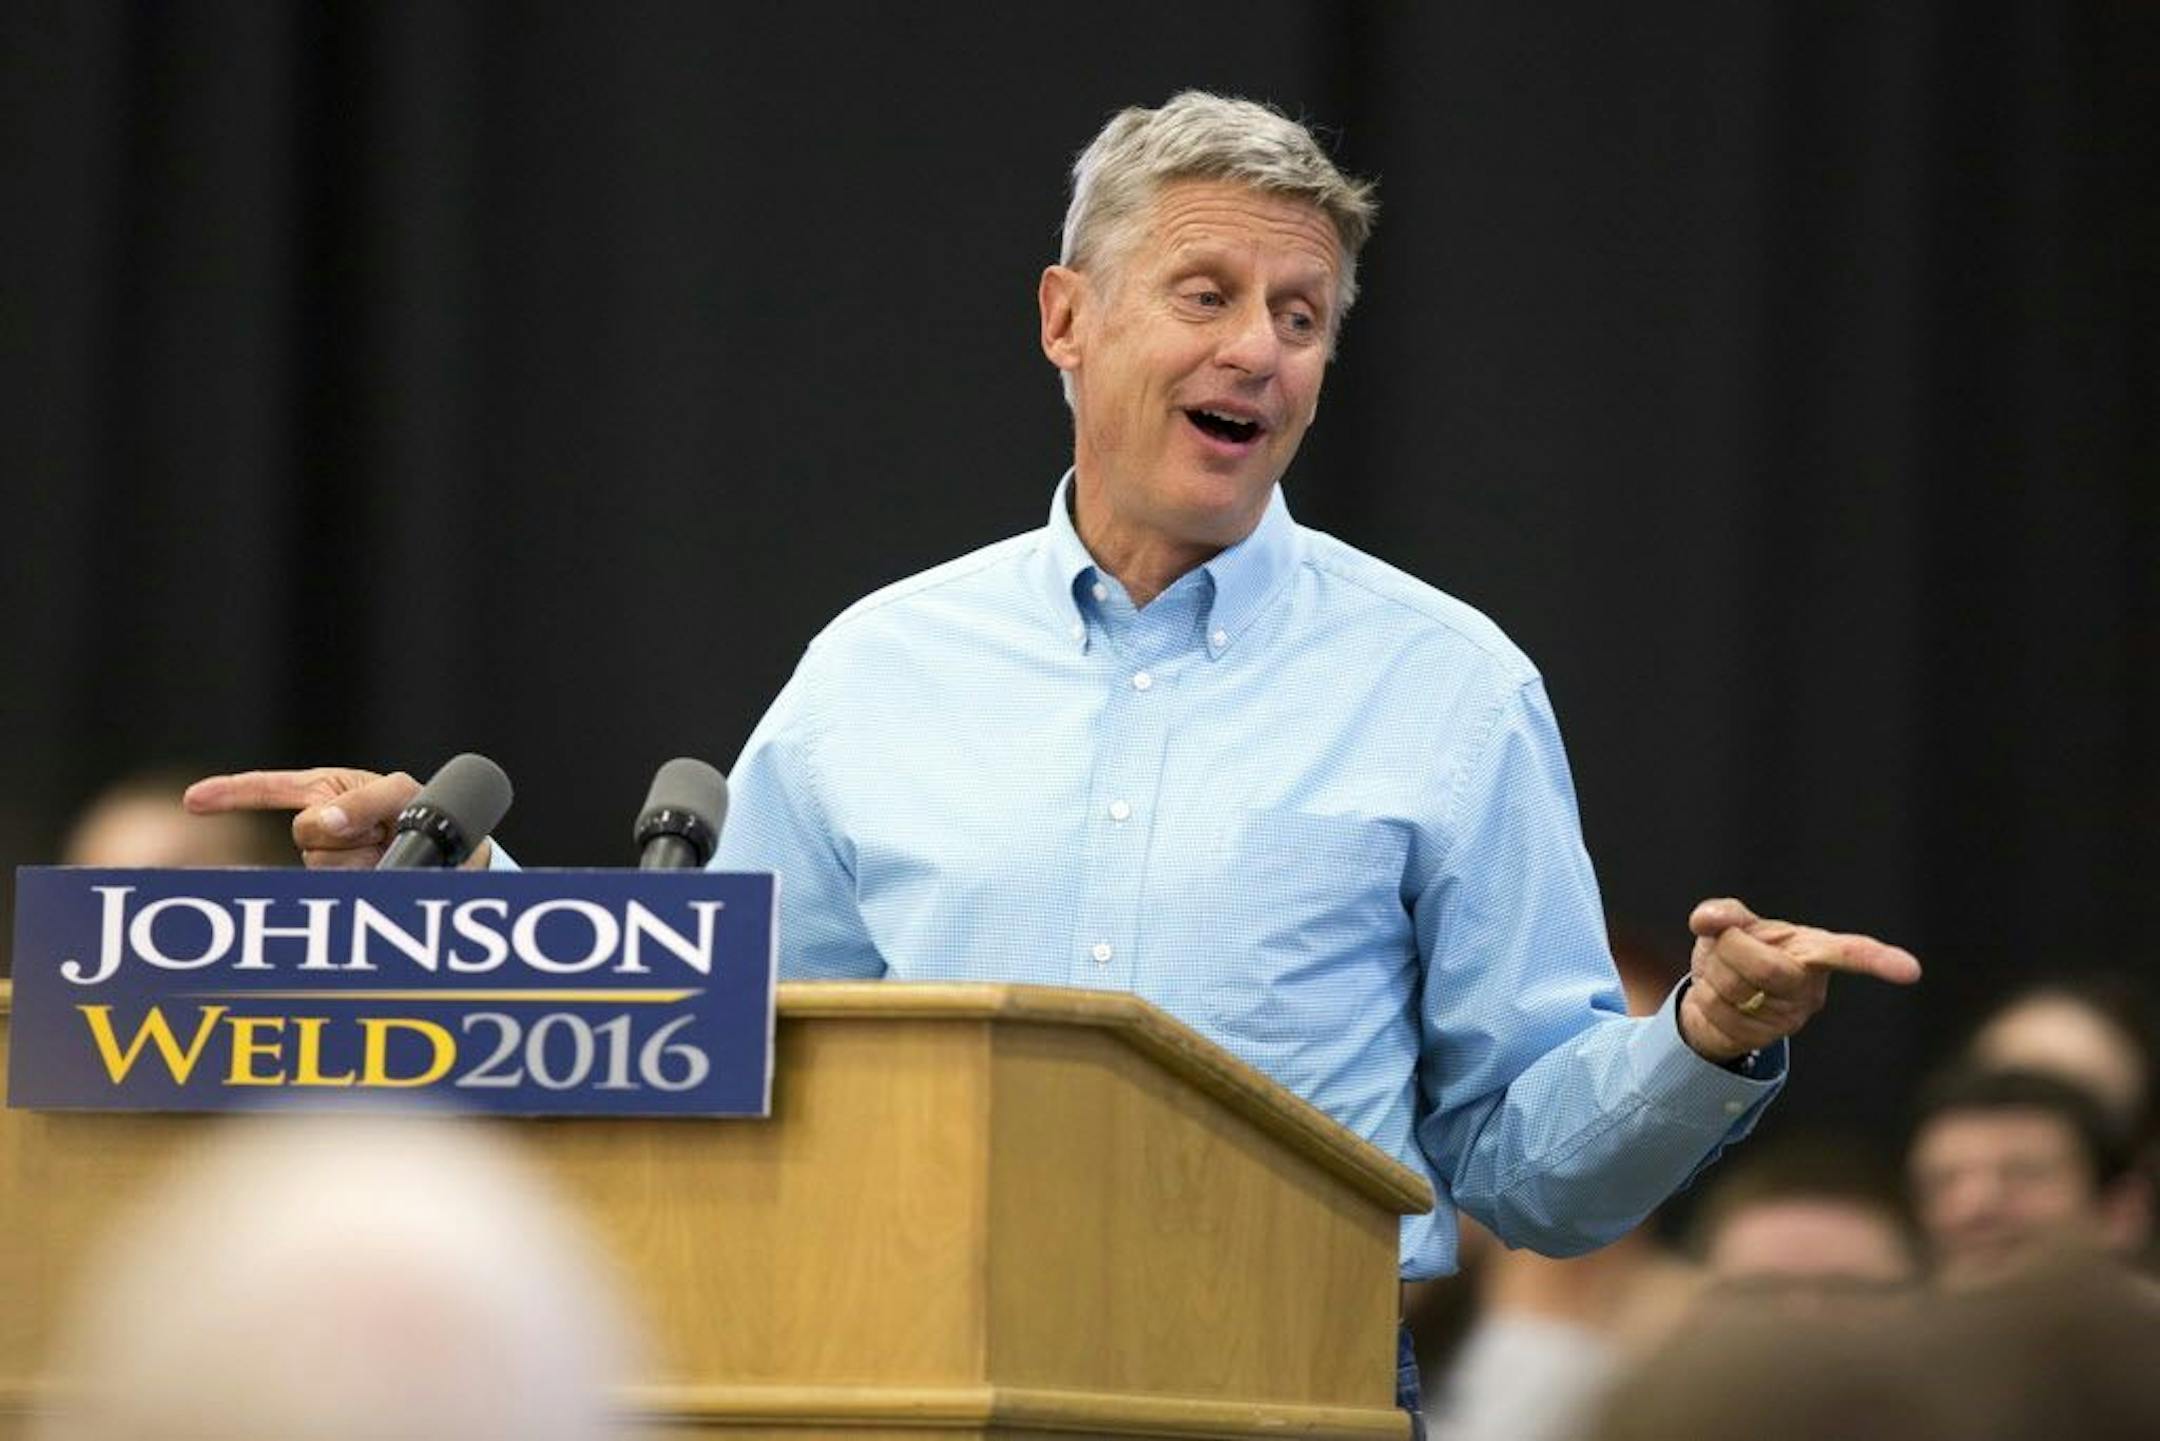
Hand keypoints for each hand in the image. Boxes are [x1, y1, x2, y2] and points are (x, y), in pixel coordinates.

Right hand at [182, 767, 430, 869]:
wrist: (452, 853)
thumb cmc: (420, 812)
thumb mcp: (400, 794)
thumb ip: (365, 800)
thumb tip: (322, 820)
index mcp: (325, 791)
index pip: (270, 788)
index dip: (231, 793)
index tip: (192, 800)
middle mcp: (321, 825)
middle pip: (306, 834)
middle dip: (343, 830)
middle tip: (380, 831)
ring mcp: (330, 859)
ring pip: (323, 864)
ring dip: (360, 859)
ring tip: (386, 852)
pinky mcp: (342, 887)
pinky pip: (334, 888)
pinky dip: (361, 877)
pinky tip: (382, 870)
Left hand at [1677, 897, 1921, 1063]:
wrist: (1711, 995)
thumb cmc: (1733, 952)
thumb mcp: (1731, 924)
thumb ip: (1723, 912)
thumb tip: (1707, 919)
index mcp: (1811, 948)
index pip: (1850, 952)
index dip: (1879, 959)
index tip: (1910, 971)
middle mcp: (1810, 986)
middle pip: (1767, 968)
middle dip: (1730, 950)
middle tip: (1727, 946)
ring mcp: (1789, 1016)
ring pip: (1735, 991)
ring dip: (1713, 976)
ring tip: (1725, 975)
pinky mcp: (1764, 1039)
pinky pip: (1720, 1015)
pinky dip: (1705, 1001)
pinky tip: (1720, 1001)